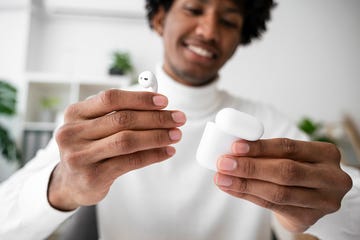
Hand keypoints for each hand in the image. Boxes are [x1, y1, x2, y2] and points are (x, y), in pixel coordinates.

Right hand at [48, 89, 185, 210]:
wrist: (70, 182)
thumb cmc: (89, 147)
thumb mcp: (94, 125)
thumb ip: (119, 112)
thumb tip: (157, 103)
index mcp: (74, 113)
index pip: (111, 99)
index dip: (140, 98)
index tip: (164, 101)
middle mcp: (72, 133)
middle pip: (122, 120)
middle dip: (156, 118)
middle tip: (178, 118)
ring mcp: (80, 156)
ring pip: (127, 141)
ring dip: (157, 136)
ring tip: (176, 135)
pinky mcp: (93, 177)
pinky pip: (130, 162)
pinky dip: (153, 155)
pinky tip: (167, 151)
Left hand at [214, 138, 351, 231]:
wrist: (313, 197)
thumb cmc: (298, 167)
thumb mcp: (293, 155)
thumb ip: (269, 152)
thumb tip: (233, 149)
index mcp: (327, 154)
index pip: (289, 147)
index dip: (260, 147)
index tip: (235, 147)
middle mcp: (331, 179)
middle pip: (286, 172)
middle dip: (250, 167)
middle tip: (223, 163)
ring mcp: (323, 202)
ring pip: (278, 193)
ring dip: (244, 184)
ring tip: (221, 178)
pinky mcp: (308, 219)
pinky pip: (272, 207)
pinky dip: (248, 196)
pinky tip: (231, 188)